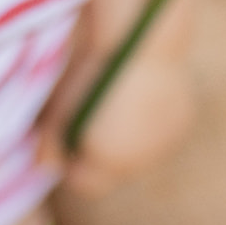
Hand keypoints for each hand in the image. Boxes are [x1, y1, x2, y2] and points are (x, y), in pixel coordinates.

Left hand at [36, 54, 195, 197]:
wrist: (137, 41)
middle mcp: (140, 161)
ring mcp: (164, 142)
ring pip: (137, 150)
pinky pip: (157, 131)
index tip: (59, 142)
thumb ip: (49, 145)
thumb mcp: (58, 109)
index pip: (84, 183)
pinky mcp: (181, 121)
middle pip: (112, 169)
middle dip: (96, 152)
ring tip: (110, 102)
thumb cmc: (90, 74)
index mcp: (108, 162)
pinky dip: (146, 120)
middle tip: (82, 117)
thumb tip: (44, 166)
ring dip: (124, 137)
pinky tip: (134, 94)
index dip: (68, 165)